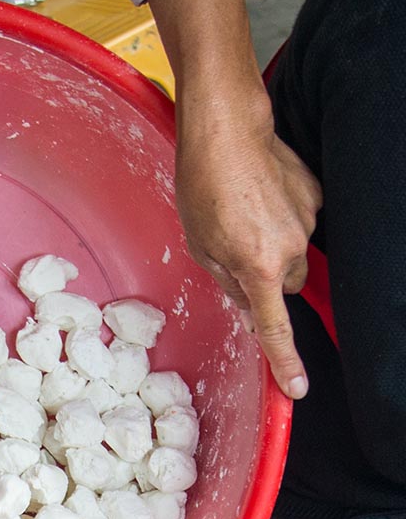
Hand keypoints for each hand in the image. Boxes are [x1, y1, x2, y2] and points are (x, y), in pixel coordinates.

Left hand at [175, 113, 322, 399]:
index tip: (297, 388)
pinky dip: (281, 217)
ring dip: (270, 246)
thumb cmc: (202, 188)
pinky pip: (298, 223)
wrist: (228, 131)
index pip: (275, 326)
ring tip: (241, 212)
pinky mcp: (317, 196)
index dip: (285, 360)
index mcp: (257, 266)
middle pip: (281, 286)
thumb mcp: (200, 246)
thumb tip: (251, 311)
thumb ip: (229, 283)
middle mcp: (291, 248)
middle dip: (260, 277)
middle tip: (231, 248)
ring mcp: (308, 221)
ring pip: (291, 254)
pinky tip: (258, 195)